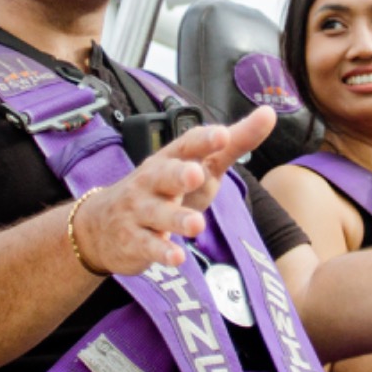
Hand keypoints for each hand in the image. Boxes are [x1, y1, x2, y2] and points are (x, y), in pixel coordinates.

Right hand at [71, 109, 277, 273]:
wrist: (102, 224)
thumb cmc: (163, 190)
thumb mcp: (198, 165)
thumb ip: (234, 143)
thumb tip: (268, 114)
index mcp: (170, 159)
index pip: (186, 145)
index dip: (203, 140)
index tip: (222, 135)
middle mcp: (152, 181)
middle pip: (164, 174)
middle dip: (179, 174)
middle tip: (197, 174)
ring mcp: (139, 211)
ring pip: (157, 214)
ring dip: (177, 219)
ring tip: (196, 225)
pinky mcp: (133, 240)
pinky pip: (148, 245)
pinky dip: (162, 252)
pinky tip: (176, 257)